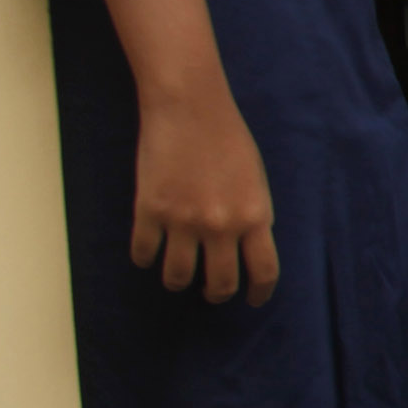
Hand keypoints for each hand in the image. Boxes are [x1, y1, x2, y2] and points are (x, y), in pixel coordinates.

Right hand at [83, 0, 277, 303]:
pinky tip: (149, 254)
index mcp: (255, 216)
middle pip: (220, 284)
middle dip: (216, 293)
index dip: (258, 293)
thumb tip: (248, 249)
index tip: (252, 300)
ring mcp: (182, 222)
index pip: (263, 272)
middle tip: (212, 292)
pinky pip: (144, 254)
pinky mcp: (149, 212)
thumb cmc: (229, 138)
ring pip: (177, 277)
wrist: (190, 107)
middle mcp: (221, 226)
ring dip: (178, 282)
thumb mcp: (256, 179)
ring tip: (178, 277)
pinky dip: (145, 259)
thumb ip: (254, 216)